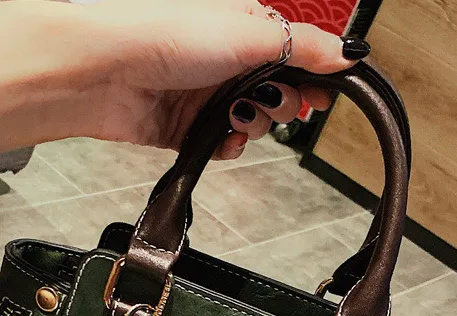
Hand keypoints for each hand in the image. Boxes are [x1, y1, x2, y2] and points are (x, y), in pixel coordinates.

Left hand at [80, 0, 362, 157]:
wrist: (109, 72)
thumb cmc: (165, 35)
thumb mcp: (250, 34)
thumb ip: (303, 47)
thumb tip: (347, 54)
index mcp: (245, 28)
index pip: (294, 56)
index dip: (312, 78)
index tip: (323, 96)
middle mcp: (226, 61)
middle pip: (277, 95)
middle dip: (281, 106)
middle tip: (273, 105)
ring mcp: (205, 96)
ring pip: (251, 124)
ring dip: (252, 127)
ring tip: (237, 118)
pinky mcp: (186, 128)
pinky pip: (222, 146)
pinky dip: (228, 147)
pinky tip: (223, 139)